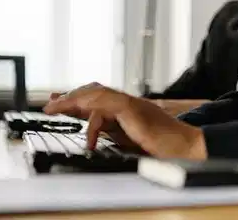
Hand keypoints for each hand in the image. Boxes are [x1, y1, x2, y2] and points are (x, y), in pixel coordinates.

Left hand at [44, 83, 206, 159]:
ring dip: (73, 101)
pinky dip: (92, 123)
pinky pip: (106, 109)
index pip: (97, 98)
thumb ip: (112, 132)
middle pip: (93, 91)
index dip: (76, 98)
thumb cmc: (165, 146)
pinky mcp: (134, 111)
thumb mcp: (130, 139)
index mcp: (127, 110)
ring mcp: (132, 104)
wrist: (187, 146)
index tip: (57, 100)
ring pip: (96, 95)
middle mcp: (128, 103)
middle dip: (69, 96)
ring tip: (55, 110)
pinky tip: (86, 137)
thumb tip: (92, 131)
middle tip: (50, 102)